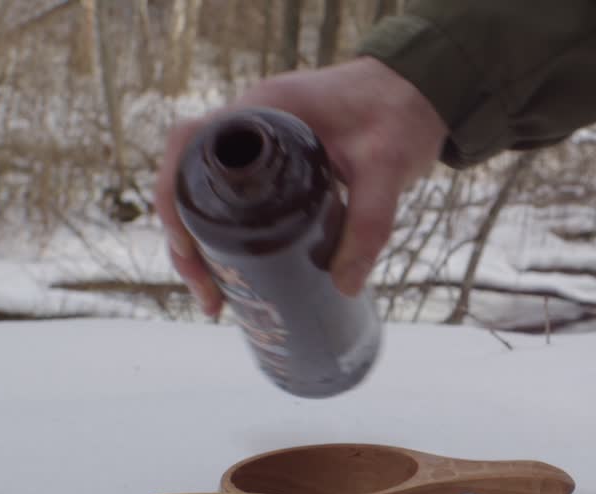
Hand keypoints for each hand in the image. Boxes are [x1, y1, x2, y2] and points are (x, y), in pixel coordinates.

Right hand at [154, 57, 448, 316]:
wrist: (421, 91)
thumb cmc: (401, 113)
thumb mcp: (388, 169)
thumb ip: (370, 224)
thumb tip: (344, 287)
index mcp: (263, 108)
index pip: (189, 144)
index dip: (174, 197)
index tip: (188, 250)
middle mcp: (251, 122)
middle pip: (189, 179)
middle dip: (186, 240)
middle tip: (209, 296)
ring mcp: (261, 142)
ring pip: (211, 194)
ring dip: (204, 244)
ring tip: (217, 299)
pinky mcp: (279, 163)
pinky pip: (239, 199)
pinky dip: (231, 236)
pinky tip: (241, 275)